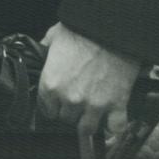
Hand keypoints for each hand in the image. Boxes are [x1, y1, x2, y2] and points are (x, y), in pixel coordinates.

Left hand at [36, 23, 139, 139]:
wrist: (111, 29)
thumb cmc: (81, 31)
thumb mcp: (53, 37)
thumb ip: (45, 50)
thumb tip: (41, 53)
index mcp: (51, 84)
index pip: (46, 110)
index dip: (52, 106)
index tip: (57, 103)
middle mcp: (70, 98)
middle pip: (66, 119)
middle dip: (69, 112)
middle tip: (75, 103)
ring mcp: (94, 104)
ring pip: (87, 129)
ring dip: (88, 124)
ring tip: (90, 117)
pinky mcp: (117, 104)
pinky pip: (115, 128)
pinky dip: (114, 128)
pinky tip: (111, 121)